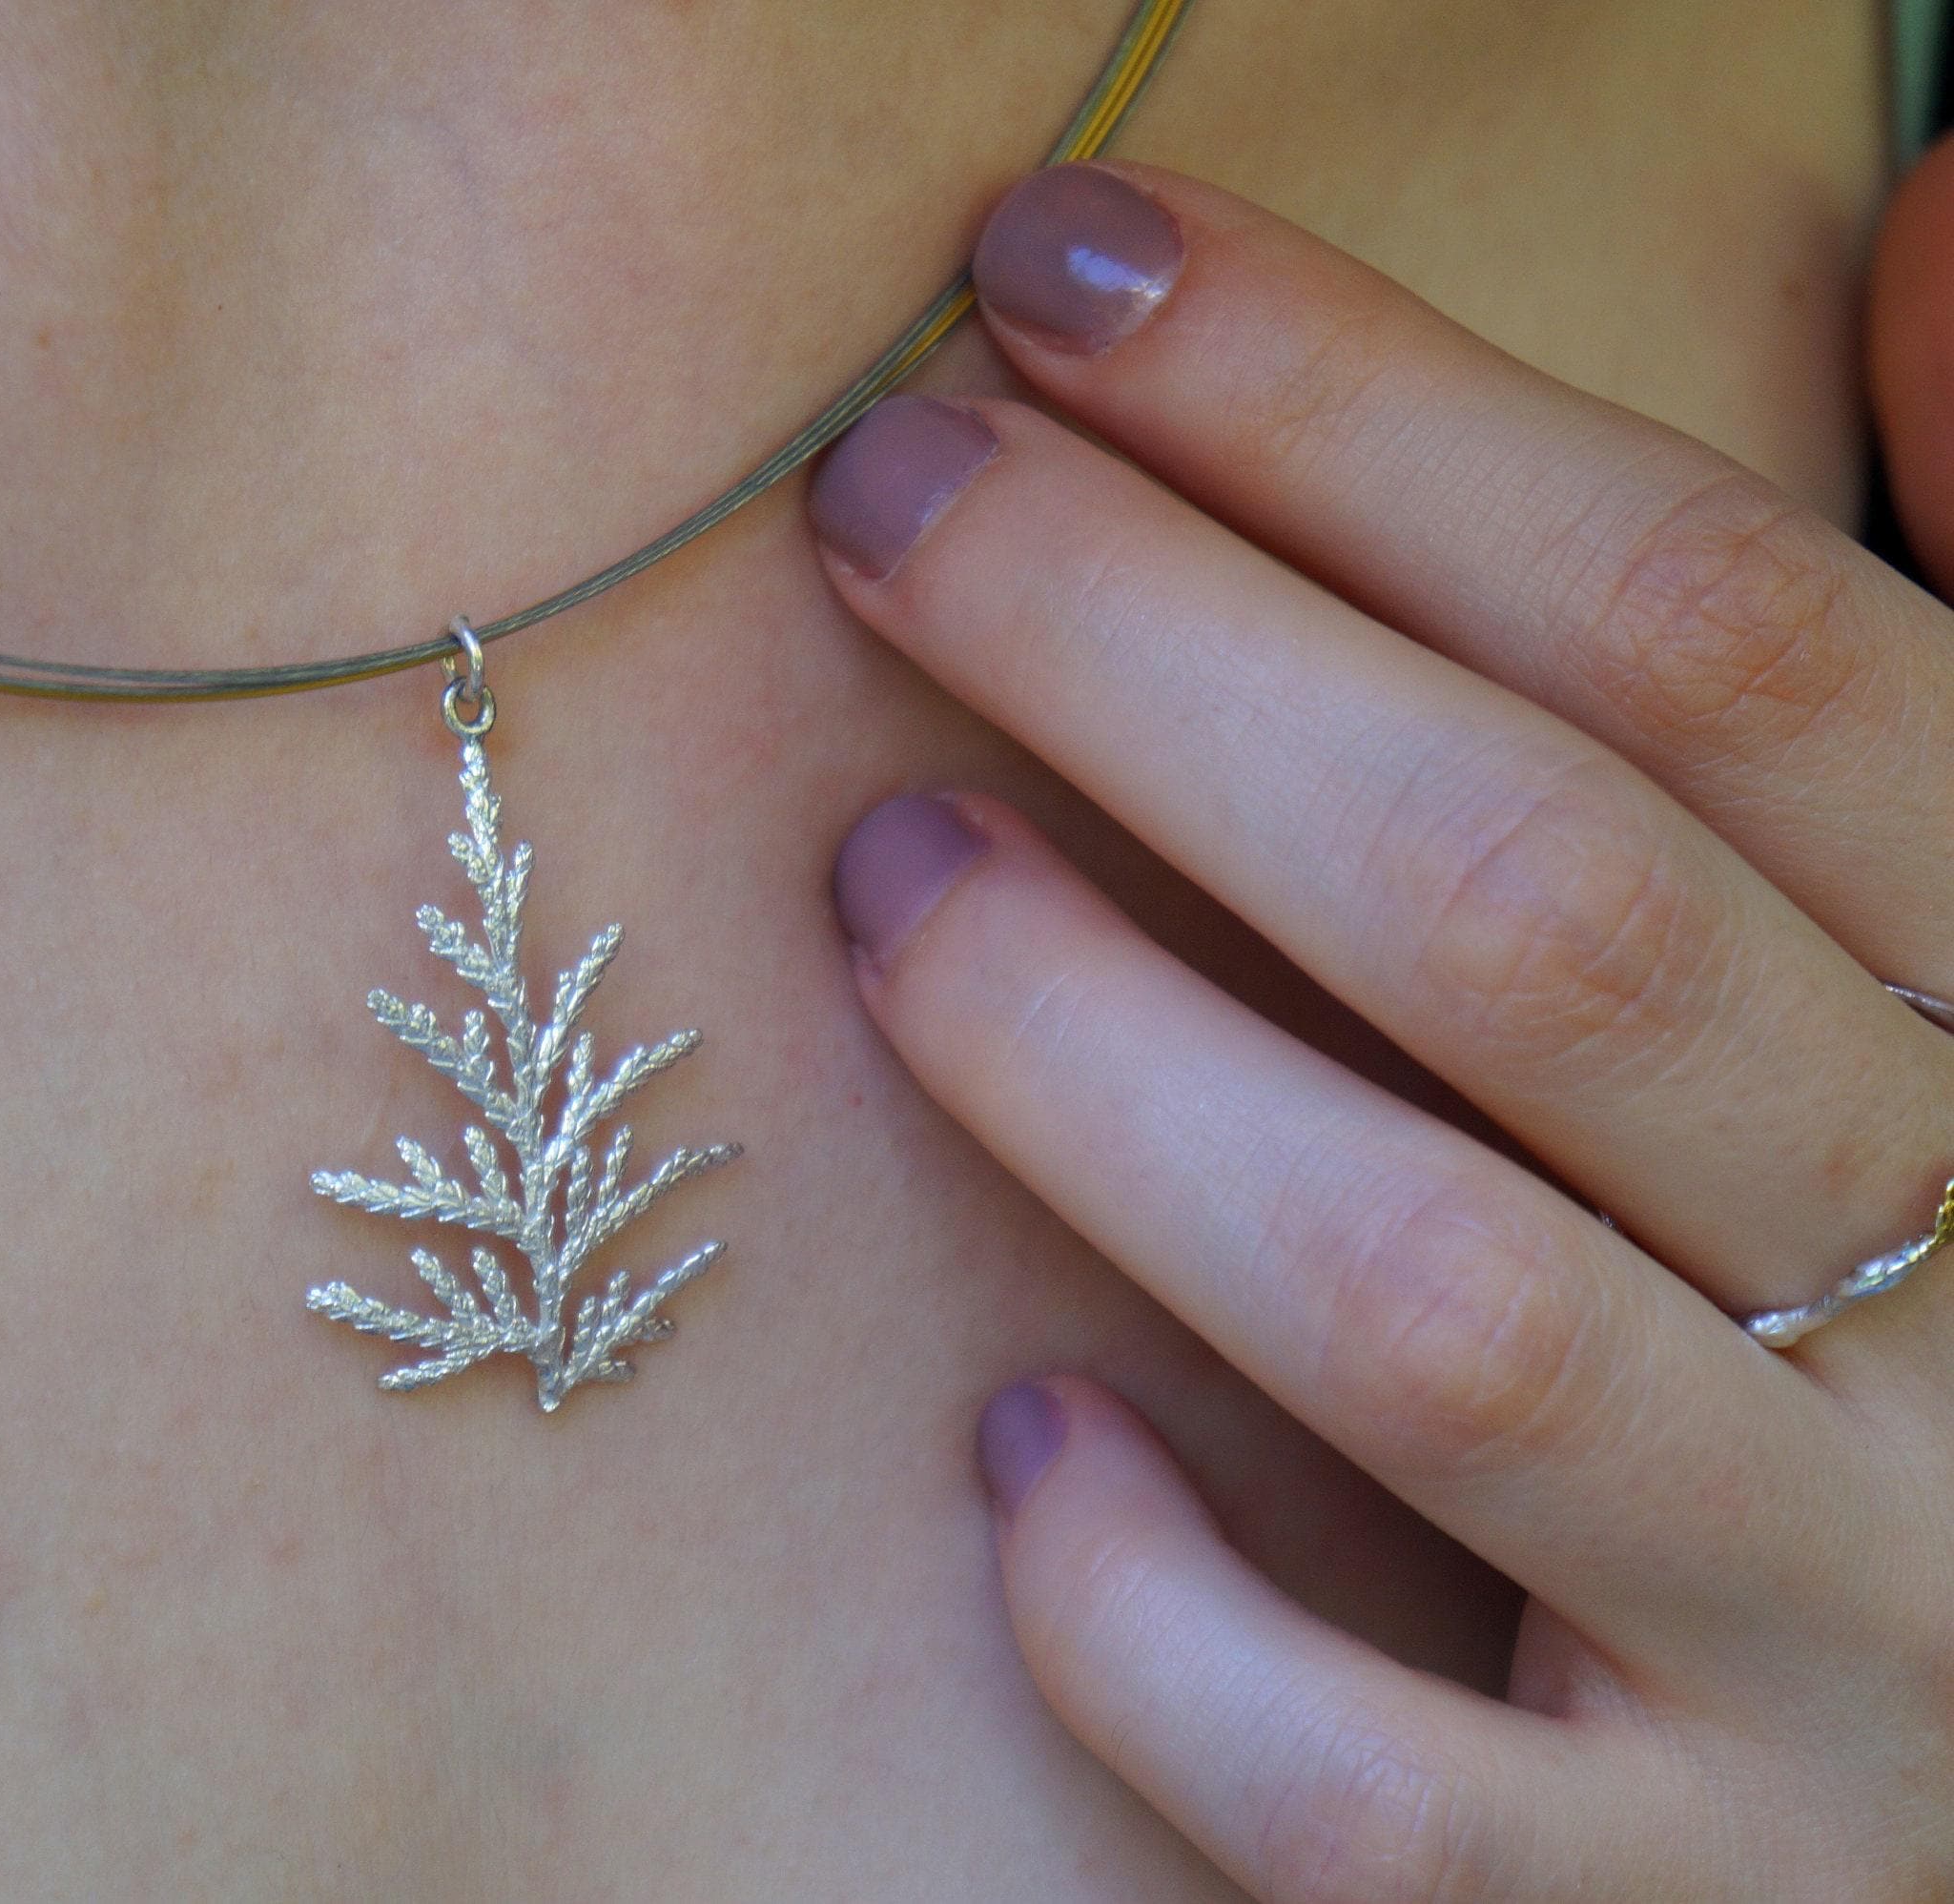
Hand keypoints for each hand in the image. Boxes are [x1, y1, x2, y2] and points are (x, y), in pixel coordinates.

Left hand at [812, 162, 1953, 1901]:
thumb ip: (1940, 668)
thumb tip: (1949, 218)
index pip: (1722, 640)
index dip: (1366, 412)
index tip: (1054, 265)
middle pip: (1540, 917)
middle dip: (1165, 656)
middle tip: (881, 495)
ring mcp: (1846, 1657)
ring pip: (1433, 1318)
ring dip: (1103, 1063)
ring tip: (878, 871)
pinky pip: (1375, 1803)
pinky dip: (1152, 1613)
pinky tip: (1017, 1446)